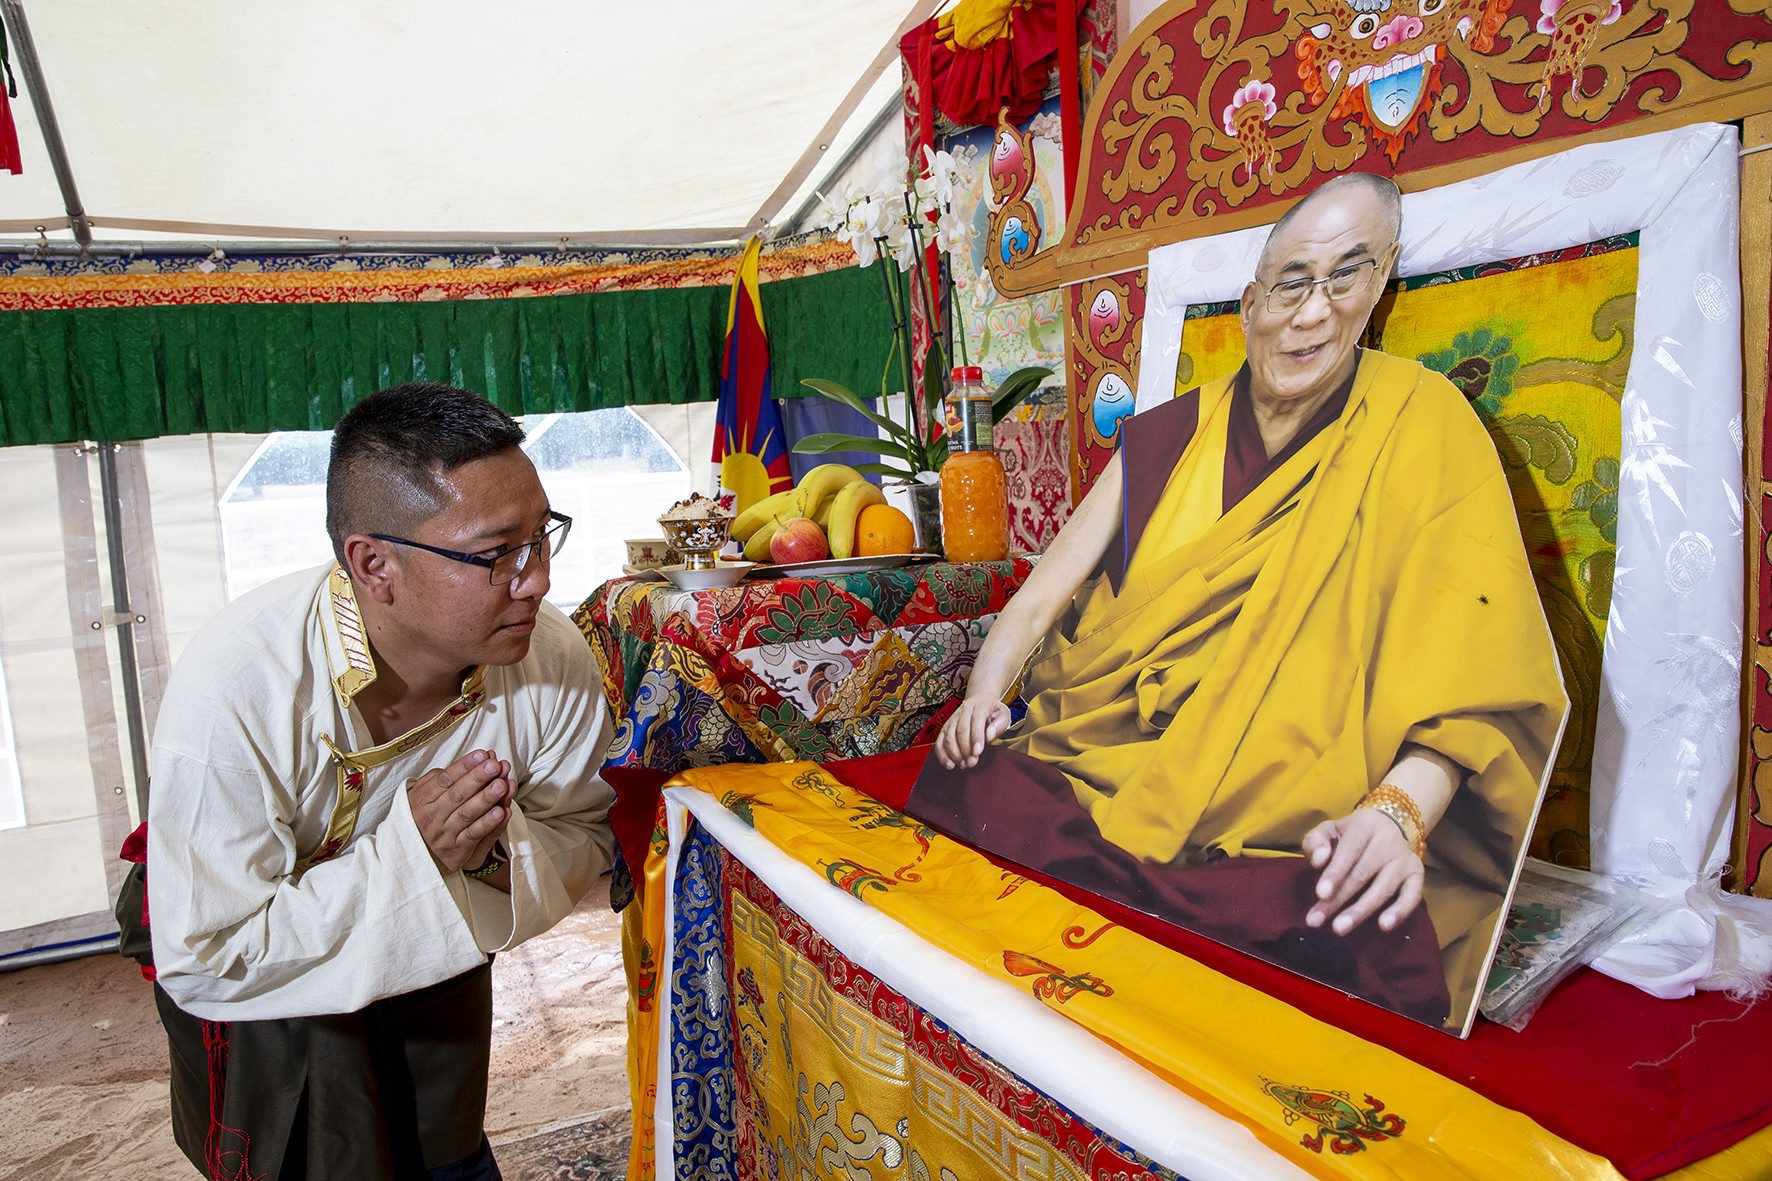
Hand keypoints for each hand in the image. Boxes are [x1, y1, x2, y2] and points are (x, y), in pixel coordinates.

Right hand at [408, 749, 511, 874]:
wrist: (416, 858)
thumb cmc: (423, 820)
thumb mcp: (420, 798)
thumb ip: (436, 780)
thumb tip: (461, 765)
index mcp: (423, 800)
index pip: (445, 779)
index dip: (464, 766)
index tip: (482, 754)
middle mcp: (432, 816)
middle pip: (457, 794)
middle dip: (478, 778)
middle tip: (495, 766)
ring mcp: (445, 834)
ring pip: (467, 814)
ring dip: (486, 799)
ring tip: (502, 785)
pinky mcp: (457, 850)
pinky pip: (474, 835)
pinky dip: (488, 823)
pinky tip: (501, 812)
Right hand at [934, 697, 1010, 768]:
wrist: (980, 701)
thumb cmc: (994, 713)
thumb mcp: (1003, 715)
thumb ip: (999, 725)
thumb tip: (989, 736)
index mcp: (980, 705)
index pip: (976, 719)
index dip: (976, 736)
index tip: (977, 752)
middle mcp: (964, 710)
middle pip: (960, 729)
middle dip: (965, 749)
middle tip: (972, 763)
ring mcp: (952, 718)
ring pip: (949, 736)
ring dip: (954, 753)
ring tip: (964, 765)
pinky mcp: (945, 727)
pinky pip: (940, 741)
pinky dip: (942, 754)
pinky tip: (950, 765)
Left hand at [1300, 808, 1423, 935]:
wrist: (1392, 825)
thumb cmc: (1353, 833)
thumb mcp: (1330, 829)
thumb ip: (1316, 841)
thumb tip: (1318, 861)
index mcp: (1365, 825)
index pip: (1349, 850)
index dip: (1335, 873)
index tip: (1320, 894)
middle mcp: (1389, 841)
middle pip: (1362, 874)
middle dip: (1338, 899)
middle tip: (1316, 921)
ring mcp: (1405, 859)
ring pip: (1383, 888)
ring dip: (1360, 911)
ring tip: (1339, 929)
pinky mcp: (1418, 875)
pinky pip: (1412, 896)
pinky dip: (1399, 912)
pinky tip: (1384, 926)